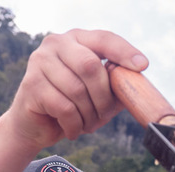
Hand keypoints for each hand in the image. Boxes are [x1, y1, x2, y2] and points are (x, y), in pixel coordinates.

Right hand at [6, 29, 147, 147]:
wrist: (35, 126)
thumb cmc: (72, 107)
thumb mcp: (99, 95)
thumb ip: (116, 86)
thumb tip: (137, 83)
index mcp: (77, 39)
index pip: (104, 39)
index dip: (124, 52)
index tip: (142, 66)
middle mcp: (56, 44)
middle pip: (90, 66)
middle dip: (103, 97)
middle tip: (104, 116)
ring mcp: (40, 62)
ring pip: (77, 90)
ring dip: (88, 116)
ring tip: (86, 125)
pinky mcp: (32, 84)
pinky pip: (64, 107)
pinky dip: (74, 125)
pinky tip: (72, 130)